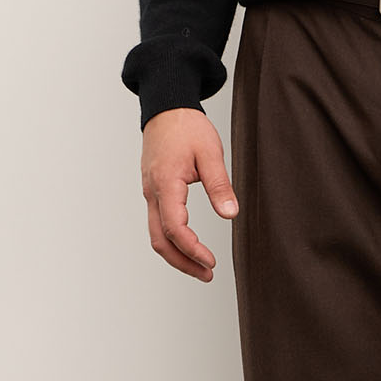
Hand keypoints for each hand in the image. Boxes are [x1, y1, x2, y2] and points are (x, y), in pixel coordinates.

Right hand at [141, 108, 238, 280]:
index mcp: (166, 183)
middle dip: (183, 262)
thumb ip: (220, 185)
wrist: (166, 107)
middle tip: (207, 274)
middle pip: (160, 240)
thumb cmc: (187, 127)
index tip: (211, 261)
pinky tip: (189, 245)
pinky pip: (157, 223)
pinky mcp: (153, 191)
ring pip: (156, 234)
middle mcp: (152, 192)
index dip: (192, 250)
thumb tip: (230, 214)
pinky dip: (172, 240)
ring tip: (201, 266)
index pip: (175, 228)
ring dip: (177, 254)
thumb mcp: (211, 152)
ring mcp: (150, 193)